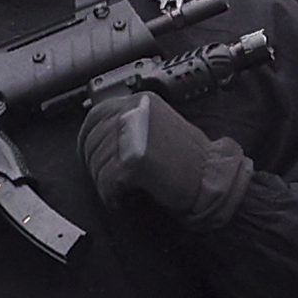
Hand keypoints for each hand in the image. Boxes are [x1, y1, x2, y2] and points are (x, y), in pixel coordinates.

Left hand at [81, 89, 250, 231]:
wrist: (210, 178)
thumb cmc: (188, 158)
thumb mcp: (157, 126)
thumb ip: (130, 124)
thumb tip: (100, 137)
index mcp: (140, 101)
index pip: (95, 115)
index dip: (87, 139)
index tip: (90, 155)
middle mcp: (134, 112)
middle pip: (92, 142)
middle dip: (96, 165)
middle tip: (112, 178)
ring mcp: (132, 135)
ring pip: (96, 164)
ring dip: (105, 182)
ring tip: (125, 188)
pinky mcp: (132, 162)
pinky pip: (106, 183)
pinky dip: (113, 195)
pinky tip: (127, 197)